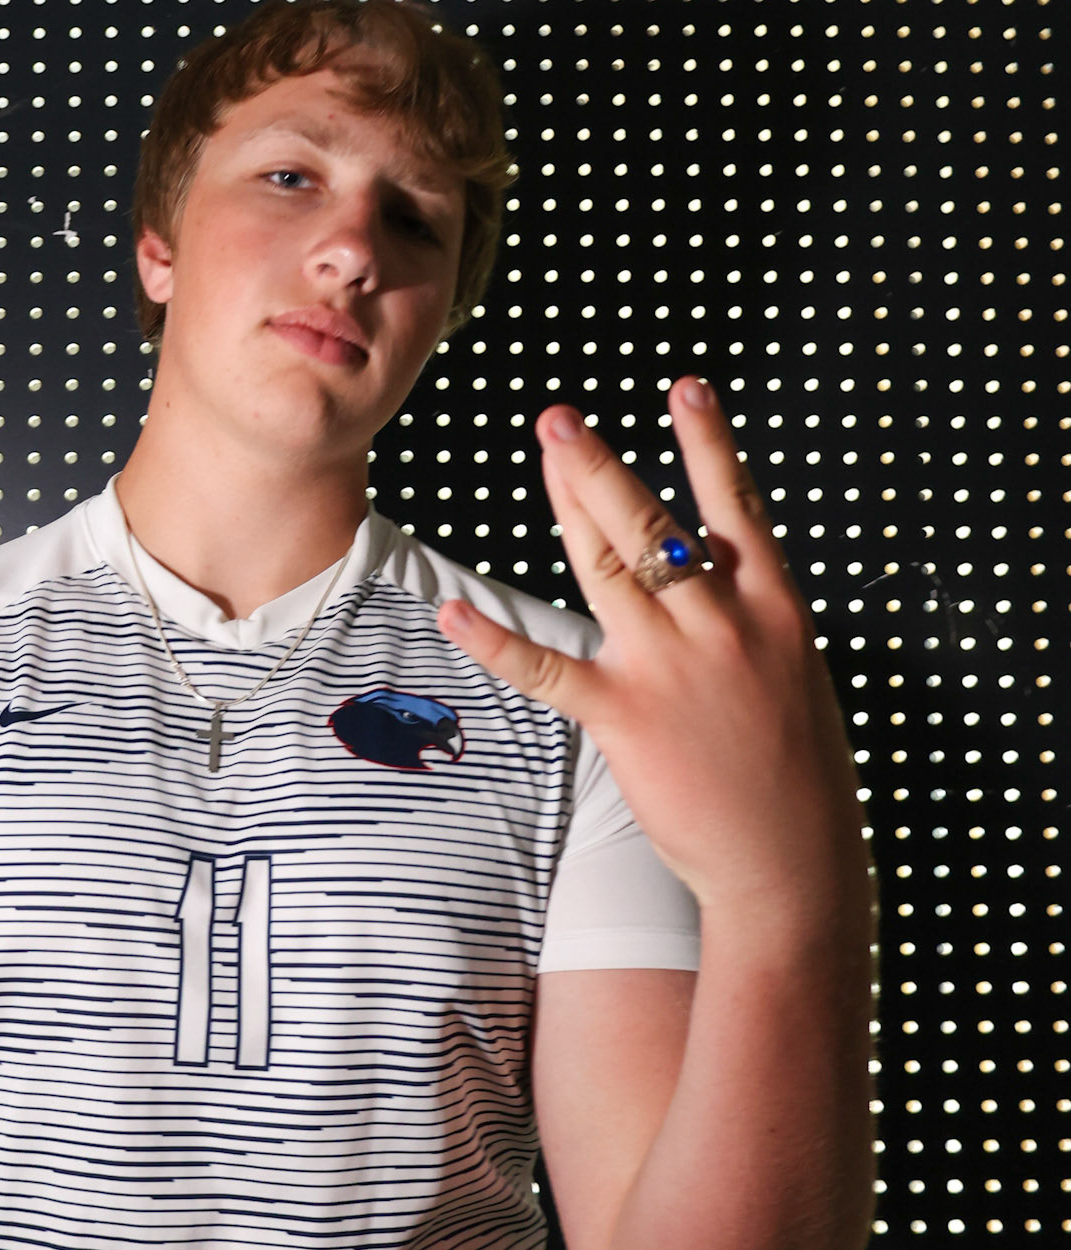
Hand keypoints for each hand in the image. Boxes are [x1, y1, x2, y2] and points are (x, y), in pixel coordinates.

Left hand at [434, 376, 867, 924]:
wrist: (792, 860)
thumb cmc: (797, 777)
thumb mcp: (795, 679)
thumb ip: (755, 623)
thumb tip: (729, 581)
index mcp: (775, 609)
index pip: (737, 507)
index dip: (709, 443)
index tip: (686, 389)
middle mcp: (723, 623)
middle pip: (654, 523)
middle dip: (602, 466)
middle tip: (559, 420)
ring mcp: (672, 666)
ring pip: (608, 566)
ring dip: (569, 502)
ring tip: (544, 454)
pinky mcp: (625, 717)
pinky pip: (547, 668)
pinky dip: (493, 641)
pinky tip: (453, 612)